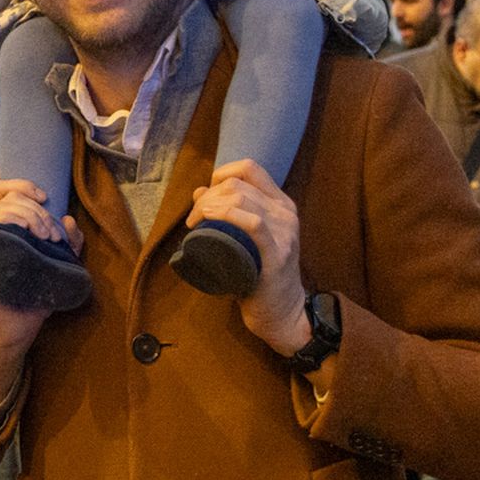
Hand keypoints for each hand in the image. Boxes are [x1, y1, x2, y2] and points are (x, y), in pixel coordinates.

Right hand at [0, 181, 82, 404]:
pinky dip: (9, 223)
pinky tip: (26, 235)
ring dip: (29, 217)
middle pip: (7, 199)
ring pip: (0, 210)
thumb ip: (70, 243)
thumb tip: (69, 220)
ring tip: (47, 238)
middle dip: (36, 211)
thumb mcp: (60, 264)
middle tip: (52, 235)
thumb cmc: (36, 295)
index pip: (2, 191)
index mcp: (4, 228)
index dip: (22, 186)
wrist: (19, 328)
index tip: (45, 198)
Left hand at [187, 159, 309, 355]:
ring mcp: (284, 232)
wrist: (282, 312)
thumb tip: (199, 190)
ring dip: (208, 206)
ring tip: (195, 224)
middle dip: (207, 196)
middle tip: (193, 219)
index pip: (250, 168)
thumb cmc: (258, 273)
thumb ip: (228, 212)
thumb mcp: (246, 236)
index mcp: (281, 203)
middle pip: (237, 185)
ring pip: (240, 198)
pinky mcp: (277, 253)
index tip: (206, 196)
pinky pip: (253, 223)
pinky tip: (209, 218)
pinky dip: (226, 214)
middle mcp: (285, 212)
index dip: (221, 174)